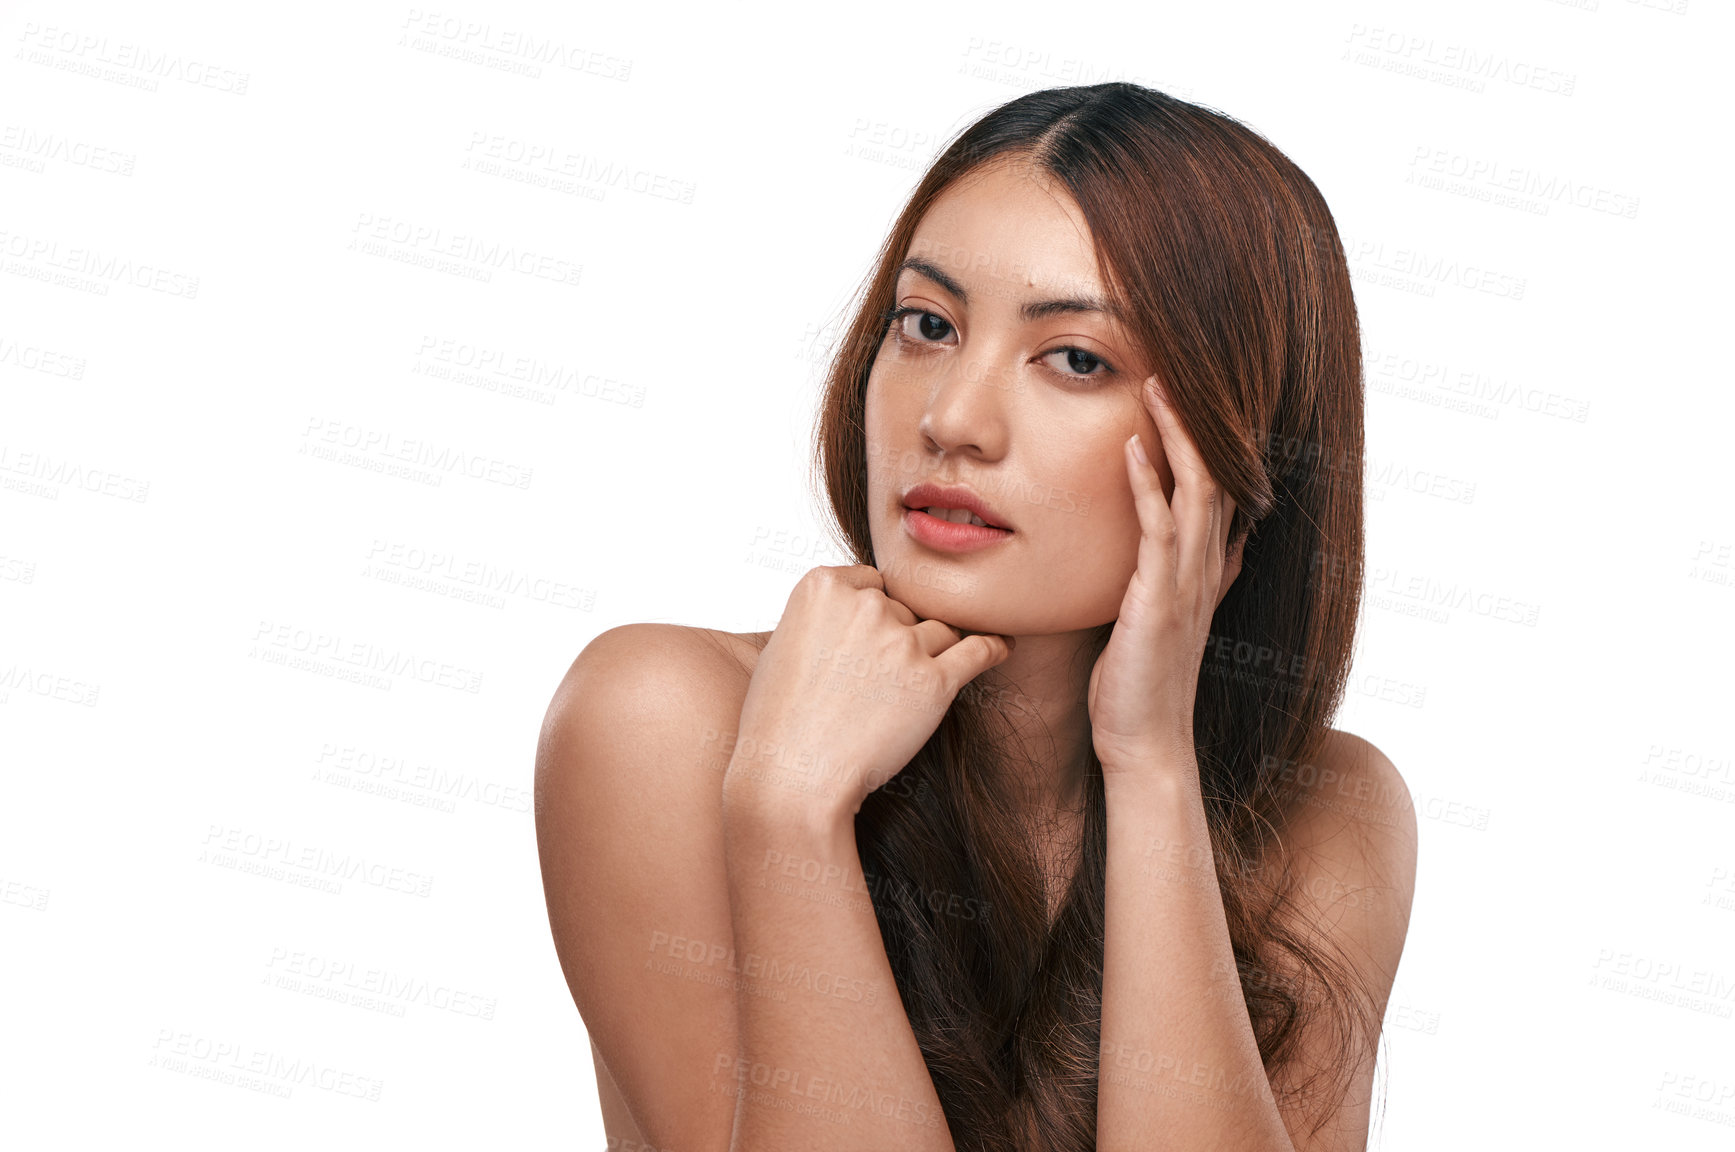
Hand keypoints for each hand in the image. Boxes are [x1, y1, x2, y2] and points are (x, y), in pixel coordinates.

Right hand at [726, 564, 1013, 822]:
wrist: (793, 778)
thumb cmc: (779, 722)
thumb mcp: (783, 645)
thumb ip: (825, 616)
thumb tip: (864, 606)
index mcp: (823, 586)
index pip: (871, 581)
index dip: (872, 613)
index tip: (865, 641)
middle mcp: (866, 605)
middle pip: (905, 607)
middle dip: (897, 637)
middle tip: (873, 684)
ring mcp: (902, 642)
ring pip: (939, 631)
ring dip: (932, 654)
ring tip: (911, 689)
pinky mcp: (934, 681)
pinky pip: (979, 650)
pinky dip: (993, 647)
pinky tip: (1003, 646)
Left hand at [1087, 377, 1241, 775]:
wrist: (1144, 744)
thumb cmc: (1141, 686)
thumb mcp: (1165, 622)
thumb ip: (1191, 582)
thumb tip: (1219, 551)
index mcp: (1204, 570)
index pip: (1220, 490)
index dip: (1212, 441)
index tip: (1194, 394)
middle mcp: (1204, 570)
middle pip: (1216, 477)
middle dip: (1199, 423)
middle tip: (1177, 369)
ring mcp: (1186, 584)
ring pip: (1195, 493)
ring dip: (1177, 438)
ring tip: (1158, 387)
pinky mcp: (1158, 602)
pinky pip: (1157, 530)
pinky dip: (1145, 485)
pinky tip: (1130, 448)